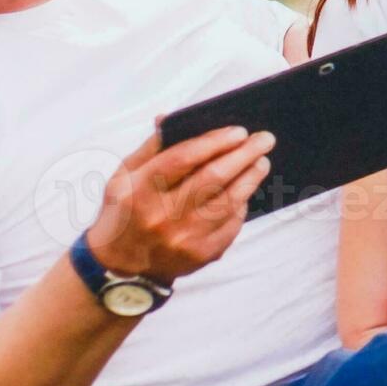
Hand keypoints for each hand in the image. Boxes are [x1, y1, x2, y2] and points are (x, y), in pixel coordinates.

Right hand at [84, 125, 272, 281]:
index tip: (238, 131)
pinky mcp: (200, 254)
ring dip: (250, 178)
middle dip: (243, 155)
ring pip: (228, 202)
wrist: (121, 267)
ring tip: (261, 162)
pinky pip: (231, 226)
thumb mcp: (123, 177)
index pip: (183, 158)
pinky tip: (246, 193)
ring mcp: (183, 238)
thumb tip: (170, 118)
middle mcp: (162, 215)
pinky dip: (241, 207)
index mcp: (140, 190)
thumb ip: (150, 148)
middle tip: (264, 140)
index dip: (214, 142)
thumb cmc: (124, 212)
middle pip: (212, 178)